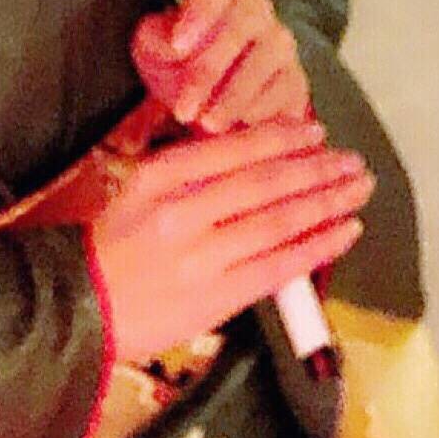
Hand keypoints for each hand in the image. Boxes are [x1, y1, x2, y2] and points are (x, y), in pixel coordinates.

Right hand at [86, 117, 373, 364]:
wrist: (80, 308)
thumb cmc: (104, 243)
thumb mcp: (128, 183)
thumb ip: (174, 156)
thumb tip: (220, 129)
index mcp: (159, 177)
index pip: (232, 149)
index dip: (280, 137)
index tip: (315, 129)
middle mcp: (184, 212)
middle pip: (265, 184)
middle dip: (316, 169)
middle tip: (353, 160)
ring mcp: (203, 257)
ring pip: (279, 223)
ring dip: (326, 203)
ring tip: (359, 190)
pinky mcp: (217, 298)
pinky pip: (278, 268)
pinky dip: (316, 248)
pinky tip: (344, 233)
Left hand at [130, 0, 311, 133]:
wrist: (202, 105)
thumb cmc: (174, 66)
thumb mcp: (152, 50)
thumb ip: (156, 40)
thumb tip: (173, 47)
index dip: (199, 10)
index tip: (177, 46)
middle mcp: (253, 9)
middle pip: (247, 16)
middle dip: (213, 64)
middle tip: (186, 104)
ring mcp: (279, 42)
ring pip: (270, 53)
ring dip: (235, 93)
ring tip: (207, 123)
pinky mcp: (294, 77)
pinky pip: (288, 86)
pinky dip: (263, 107)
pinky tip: (240, 124)